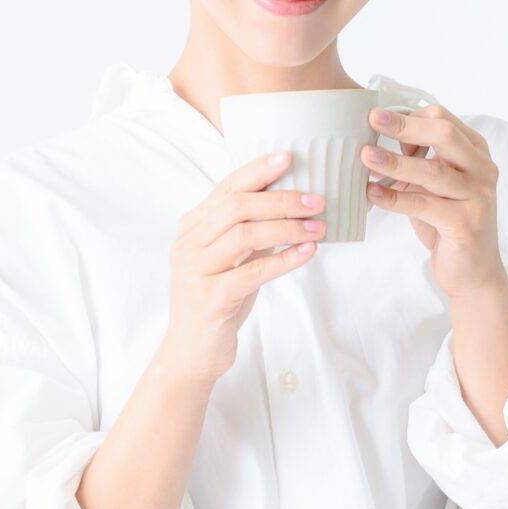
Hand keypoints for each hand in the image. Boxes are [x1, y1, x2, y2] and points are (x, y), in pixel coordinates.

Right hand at [157, 149, 326, 383]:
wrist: (191, 352)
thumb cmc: (218, 299)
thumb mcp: (232, 259)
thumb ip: (249, 231)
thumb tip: (292, 202)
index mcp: (192, 227)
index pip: (226, 188)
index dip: (257, 170)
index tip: (289, 157)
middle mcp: (189, 243)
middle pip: (236, 207)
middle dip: (280, 199)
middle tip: (318, 200)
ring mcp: (196, 270)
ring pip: (243, 235)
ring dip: (286, 227)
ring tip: (319, 226)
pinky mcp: (210, 299)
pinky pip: (252, 273)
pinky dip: (284, 260)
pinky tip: (308, 251)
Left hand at [362, 103, 507, 298]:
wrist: (473, 273)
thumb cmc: (449, 225)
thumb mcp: (434, 186)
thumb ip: (417, 162)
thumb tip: (376, 137)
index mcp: (477, 154)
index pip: (444, 119)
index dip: (410, 116)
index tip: (380, 121)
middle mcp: (483, 170)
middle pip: (444, 134)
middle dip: (405, 125)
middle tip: (373, 120)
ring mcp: (479, 197)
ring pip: (432, 171)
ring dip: (394, 162)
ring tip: (365, 157)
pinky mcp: (467, 223)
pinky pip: (423, 204)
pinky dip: (394, 198)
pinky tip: (371, 193)